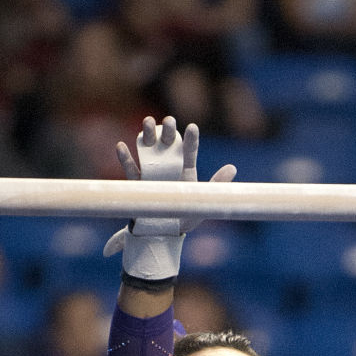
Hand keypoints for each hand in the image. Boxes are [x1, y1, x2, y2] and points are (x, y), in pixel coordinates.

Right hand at [104, 116, 235, 255]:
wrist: (166, 234)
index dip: (191, 140)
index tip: (192, 128)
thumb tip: (233, 168)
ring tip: (148, 123)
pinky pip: (130, 170)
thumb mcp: (203, 201)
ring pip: (148, 150)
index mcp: (185, 169)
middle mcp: (169, 166)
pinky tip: (122, 146)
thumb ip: (216, 184)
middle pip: (167, 144)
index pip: (189, 151)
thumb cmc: (185, 216)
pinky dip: (125, 158)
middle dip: (167, 130)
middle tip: (168, 121)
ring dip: (147, 135)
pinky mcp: (138, 184)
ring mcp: (152, 173)